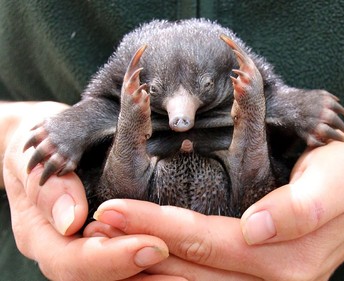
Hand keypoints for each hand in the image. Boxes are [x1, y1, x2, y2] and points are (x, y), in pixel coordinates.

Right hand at [3, 102, 182, 280]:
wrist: (46, 146)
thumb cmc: (39, 148)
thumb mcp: (31, 158)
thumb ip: (47, 186)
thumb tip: (70, 220)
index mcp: (40, 235)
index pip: (71, 261)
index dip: (109, 258)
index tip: (151, 245)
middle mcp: (61, 251)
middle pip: (94, 278)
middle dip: (135, 270)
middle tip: (178, 265)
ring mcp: (83, 249)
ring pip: (114, 277)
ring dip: (148, 276)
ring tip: (184, 274)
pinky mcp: (105, 241)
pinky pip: (126, 264)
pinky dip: (148, 267)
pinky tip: (176, 263)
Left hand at [92, 132, 343, 280]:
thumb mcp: (335, 181)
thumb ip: (301, 208)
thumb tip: (255, 229)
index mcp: (287, 258)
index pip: (206, 241)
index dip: (155, 226)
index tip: (111, 211)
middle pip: (190, 265)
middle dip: (137, 244)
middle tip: (94, 227)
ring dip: (144, 263)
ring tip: (104, 242)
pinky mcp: (255, 276)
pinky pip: (204, 280)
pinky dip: (167, 272)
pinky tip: (142, 259)